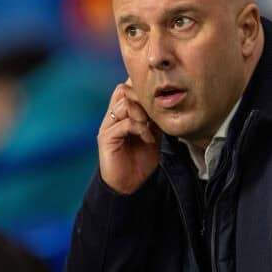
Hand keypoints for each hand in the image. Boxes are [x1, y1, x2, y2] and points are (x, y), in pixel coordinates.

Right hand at [97, 79, 160, 193]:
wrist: (130, 185)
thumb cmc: (141, 160)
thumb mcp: (153, 134)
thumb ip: (155, 119)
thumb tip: (166, 103)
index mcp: (123, 113)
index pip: (127, 87)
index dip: (141, 87)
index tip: (159, 95)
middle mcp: (113, 116)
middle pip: (123, 89)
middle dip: (141, 96)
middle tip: (155, 111)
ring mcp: (108, 126)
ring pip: (123, 103)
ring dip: (141, 112)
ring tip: (150, 126)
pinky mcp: (105, 138)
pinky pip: (123, 123)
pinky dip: (139, 128)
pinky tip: (148, 138)